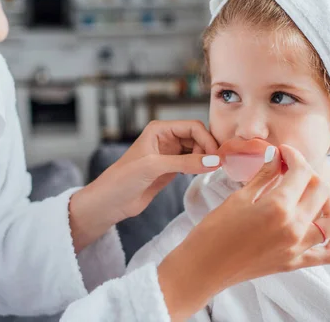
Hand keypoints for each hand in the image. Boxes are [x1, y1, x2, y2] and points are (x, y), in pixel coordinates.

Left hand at [69, 120, 220, 251]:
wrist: (111, 202)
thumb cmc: (123, 179)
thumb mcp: (154, 167)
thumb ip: (185, 163)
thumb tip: (214, 161)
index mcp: (159, 129)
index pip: (192, 127)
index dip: (207, 140)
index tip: (216, 157)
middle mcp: (166, 138)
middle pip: (198, 137)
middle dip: (209, 148)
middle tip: (218, 165)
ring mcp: (169, 154)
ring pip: (197, 150)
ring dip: (206, 158)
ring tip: (211, 170)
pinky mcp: (171, 169)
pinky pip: (193, 163)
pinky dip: (200, 167)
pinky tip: (201, 173)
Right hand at [157, 144, 329, 320]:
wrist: (204, 267)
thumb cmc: (213, 231)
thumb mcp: (238, 198)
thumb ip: (263, 176)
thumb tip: (276, 157)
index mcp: (278, 207)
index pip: (301, 172)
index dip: (293, 156)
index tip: (283, 153)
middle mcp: (294, 227)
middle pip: (321, 190)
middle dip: (309, 173)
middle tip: (291, 169)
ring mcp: (297, 247)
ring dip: (326, 201)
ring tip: (308, 194)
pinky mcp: (294, 263)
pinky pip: (329, 253)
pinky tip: (329, 226)